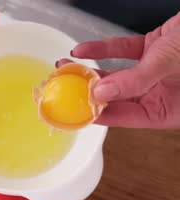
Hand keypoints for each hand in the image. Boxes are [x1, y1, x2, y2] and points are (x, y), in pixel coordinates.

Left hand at [64, 12, 179, 128]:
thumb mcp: (169, 65)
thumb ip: (135, 81)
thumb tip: (100, 93)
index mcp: (169, 110)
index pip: (125, 118)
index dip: (96, 115)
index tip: (71, 111)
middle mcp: (161, 93)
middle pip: (116, 97)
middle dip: (87, 91)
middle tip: (61, 88)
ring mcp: (157, 72)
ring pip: (117, 75)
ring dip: (90, 70)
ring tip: (64, 68)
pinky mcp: (155, 50)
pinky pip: (124, 52)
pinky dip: (103, 50)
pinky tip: (82, 50)